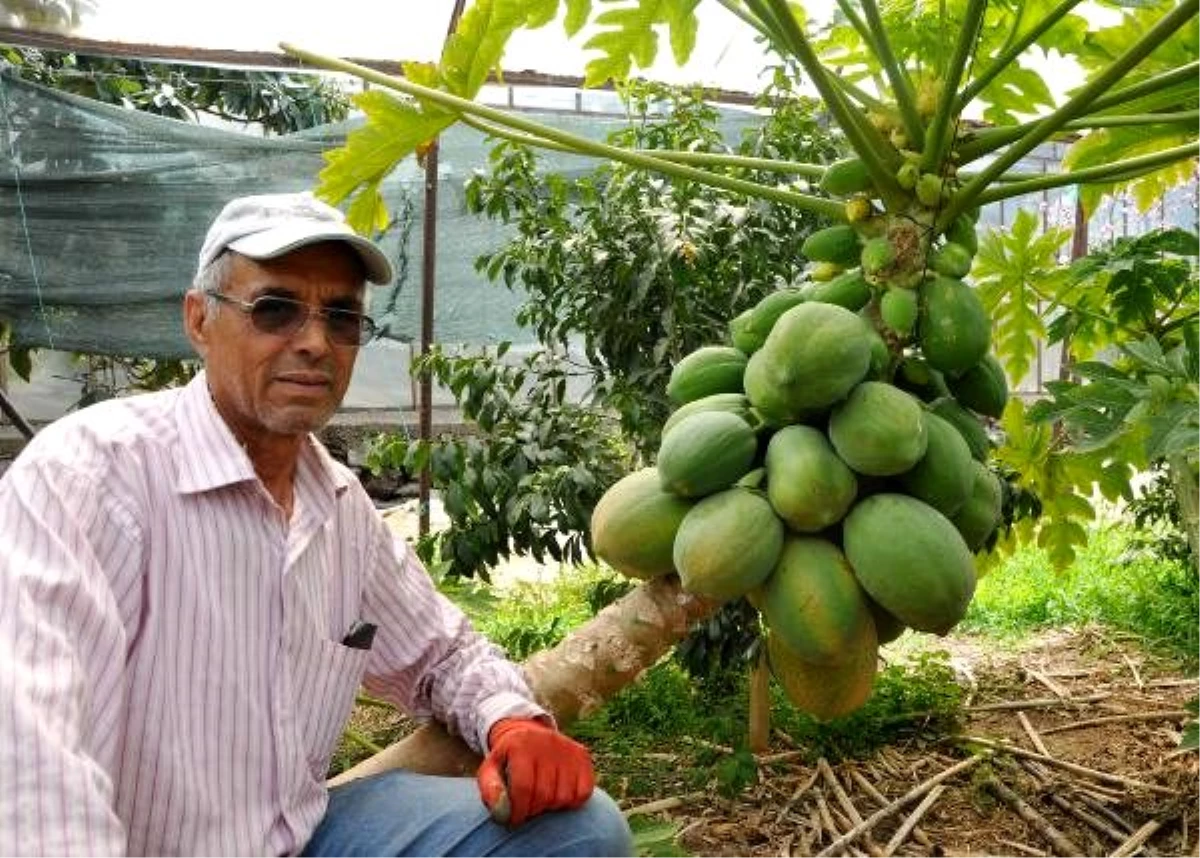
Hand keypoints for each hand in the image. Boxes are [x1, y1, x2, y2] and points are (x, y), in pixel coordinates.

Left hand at [476, 718, 594, 825]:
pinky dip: (571, 802)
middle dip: (533, 810)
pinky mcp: (582, 756)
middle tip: (527, 809)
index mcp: (520, 744)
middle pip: (544, 794)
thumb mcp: (491, 769)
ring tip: (540, 800)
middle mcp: (547, 742)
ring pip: (563, 797)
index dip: (518, 810)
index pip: (523, 787)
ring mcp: (568, 748)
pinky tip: (557, 796)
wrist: (529, 735)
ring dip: (550, 807)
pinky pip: (583, 792)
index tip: (514, 819)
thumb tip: (502, 813)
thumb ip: (490, 791)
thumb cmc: (508, 760)